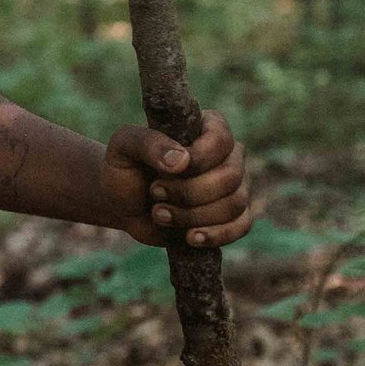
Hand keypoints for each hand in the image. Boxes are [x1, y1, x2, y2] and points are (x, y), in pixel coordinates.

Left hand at [100, 109, 252, 248]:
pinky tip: (190, 238)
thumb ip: (147, 143)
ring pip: (234, 204)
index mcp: (207, 127)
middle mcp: (228, 155)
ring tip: (159, 214)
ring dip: (193, 215)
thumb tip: (181, 161)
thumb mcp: (123, 147)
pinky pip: (241, 227)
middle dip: (189, 192)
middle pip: (230, 176)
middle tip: (155, 193)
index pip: (220, 139)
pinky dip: (217, 235)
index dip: (199, 158)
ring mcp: (234, 187)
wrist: (122, 203)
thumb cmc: (125, 168)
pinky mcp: (231, 216)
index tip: (168, 171)